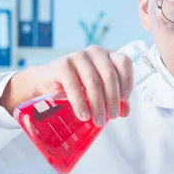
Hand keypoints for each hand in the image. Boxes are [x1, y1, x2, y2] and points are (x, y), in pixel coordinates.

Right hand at [0, 45, 133, 126]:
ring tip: (98, 121)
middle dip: (113, 99)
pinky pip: (74, 86)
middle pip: (110, 75)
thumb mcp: (97, 92)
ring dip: (98, 105)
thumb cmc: (76, 87)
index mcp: (106, 56)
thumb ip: (114, 99)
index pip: (124, 63)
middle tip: (112, 117)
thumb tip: (125, 111)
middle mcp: (94, 52)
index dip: (127, 81)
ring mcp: (78, 56)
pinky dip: (80, 104)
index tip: (124, 100)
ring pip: (94, 82)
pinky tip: (83, 116)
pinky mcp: (63, 65)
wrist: (46, 83)